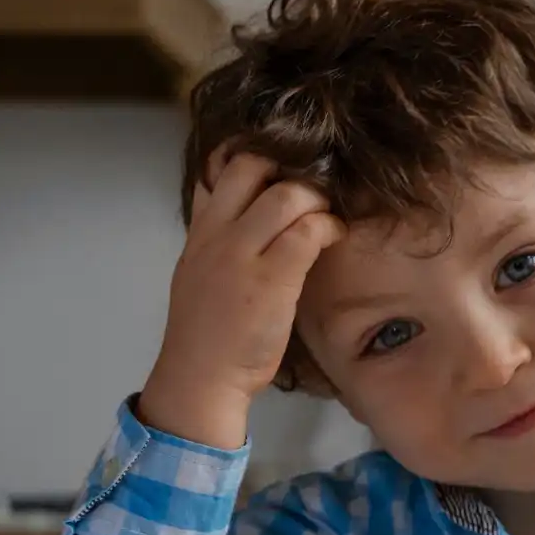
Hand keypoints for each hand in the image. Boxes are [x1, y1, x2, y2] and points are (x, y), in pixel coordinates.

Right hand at [140, 148, 345, 448]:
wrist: (201, 377)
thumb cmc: (207, 333)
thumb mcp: (199, 273)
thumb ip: (219, 240)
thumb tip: (249, 214)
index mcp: (200, 231)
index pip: (220, 168)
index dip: (256, 157)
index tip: (283, 171)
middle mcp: (217, 234)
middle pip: (252, 166)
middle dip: (289, 169)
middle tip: (311, 194)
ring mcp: (243, 254)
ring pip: (286, 195)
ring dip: (316, 198)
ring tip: (327, 217)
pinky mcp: (272, 279)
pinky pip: (307, 232)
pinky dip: (329, 226)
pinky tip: (335, 236)